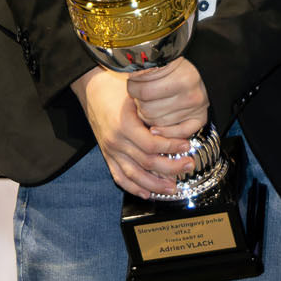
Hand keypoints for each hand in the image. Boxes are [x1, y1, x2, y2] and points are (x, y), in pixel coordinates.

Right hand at [72, 68, 193, 198]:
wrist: (92, 89)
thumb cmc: (116, 88)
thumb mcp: (136, 95)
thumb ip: (153, 111)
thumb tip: (179, 123)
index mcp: (124, 125)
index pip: (152, 145)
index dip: (171, 148)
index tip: (187, 146)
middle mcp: (116, 141)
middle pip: (146, 163)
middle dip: (170, 168)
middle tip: (188, 165)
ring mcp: (110, 150)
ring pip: (134, 175)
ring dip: (154, 185)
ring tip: (172, 187)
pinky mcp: (106, 155)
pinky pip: (119, 176)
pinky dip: (133, 187)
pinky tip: (146, 193)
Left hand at [126, 57, 208, 135]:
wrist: (205, 68)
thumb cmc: (180, 65)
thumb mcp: (163, 61)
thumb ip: (147, 71)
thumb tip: (129, 78)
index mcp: (180, 77)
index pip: (143, 91)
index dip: (133, 88)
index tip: (133, 84)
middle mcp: (190, 94)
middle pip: (149, 109)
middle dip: (139, 103)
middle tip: (140, 96)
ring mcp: (195, 108)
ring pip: (158, 122)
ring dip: (149, 116)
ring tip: (149, 105)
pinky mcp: (199, 118)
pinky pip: (179, 132)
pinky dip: (166, 132)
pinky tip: (156, 128)